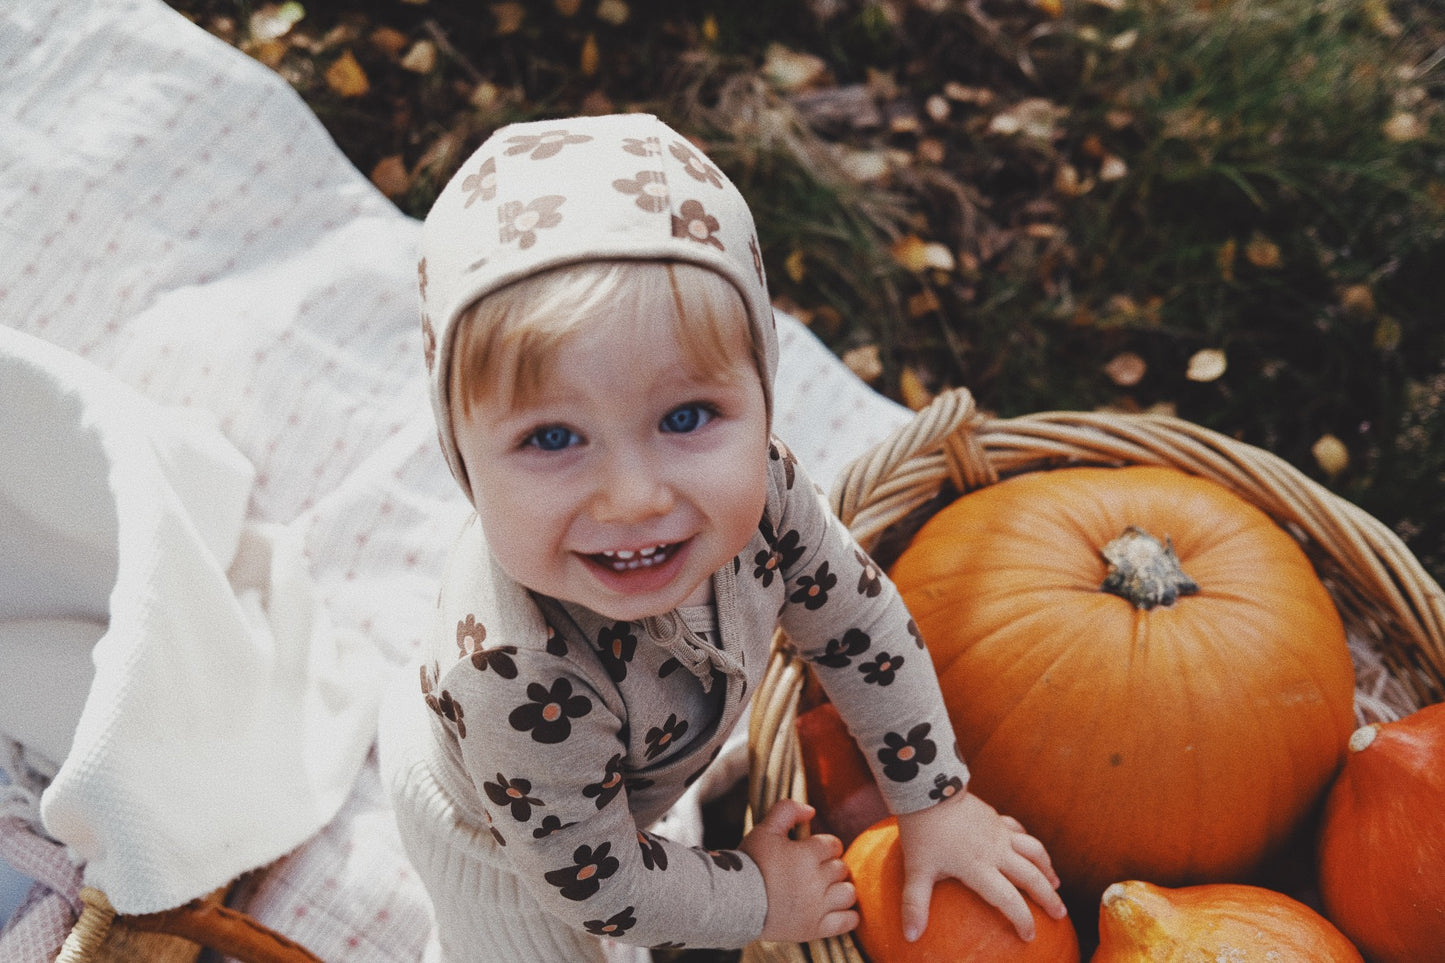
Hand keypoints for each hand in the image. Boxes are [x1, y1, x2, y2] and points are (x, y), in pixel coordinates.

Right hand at [739, 799, 858, 942]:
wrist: (734, 902)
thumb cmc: (750, 863)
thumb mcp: (765, 829)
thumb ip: (787, 810)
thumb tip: (811, 810)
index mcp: (807, 855)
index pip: (833, 845)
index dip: (824, 846)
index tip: (813, 852)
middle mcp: (817, 880)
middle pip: (841, 868)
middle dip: (830, 866)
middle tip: (813, 871)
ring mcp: (817, 907)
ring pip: (848, 893)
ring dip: (840, 889)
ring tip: (825, 890)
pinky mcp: (815, 928)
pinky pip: (847, 921)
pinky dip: (848, 915)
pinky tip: (836, 909)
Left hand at [894, 790, 1064, 941]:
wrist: (929, 789)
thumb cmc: (922, 832)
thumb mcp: (916, 871)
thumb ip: (914, 905)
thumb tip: (910, 937)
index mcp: (979, 868)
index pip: (1008, 900)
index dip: (1022, 920)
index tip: (1029, 936)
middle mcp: (996, 851)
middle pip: (1031, 877)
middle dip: (1048, 898)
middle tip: (1060, 914)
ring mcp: (999, 832)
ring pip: (1033, 851)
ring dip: (1047, 868)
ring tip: (1055, 883)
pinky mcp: (996, 818)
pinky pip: (1020, 831)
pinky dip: (1030, 843)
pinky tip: (1032, 850)